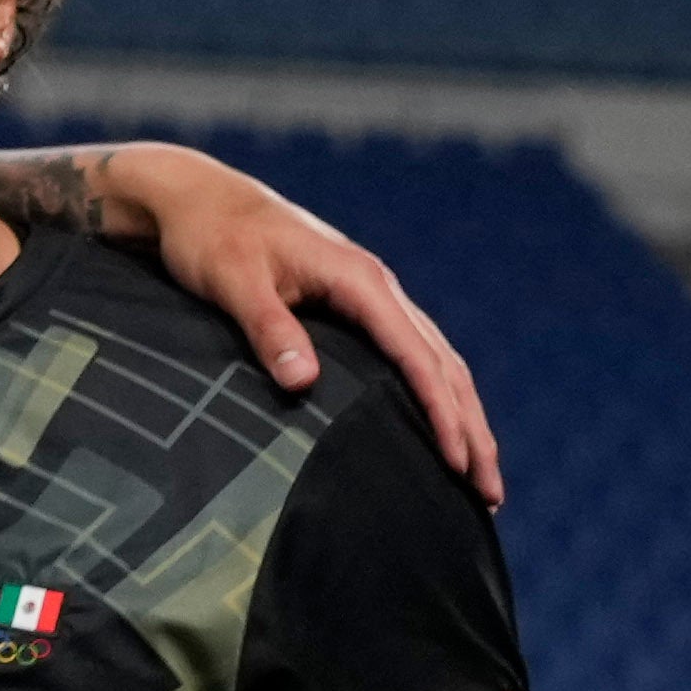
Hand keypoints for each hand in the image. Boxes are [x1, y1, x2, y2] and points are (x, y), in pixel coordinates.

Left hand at [98, 148, 498, 500]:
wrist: (200, 199)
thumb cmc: (212, 239)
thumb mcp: (234, 283)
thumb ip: (269, 331)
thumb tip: (303, 383)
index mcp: (361, 281)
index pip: (417, 356)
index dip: (440, 413)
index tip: (458, 462)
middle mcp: (379, 287)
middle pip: (444, 364)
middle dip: (470, 428)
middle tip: (490, 491)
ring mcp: (372, 296)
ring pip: (437, 360)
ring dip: (462, 415)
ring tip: (480, 474)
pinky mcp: (356, 305)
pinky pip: (412, 354)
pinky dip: (434, 393)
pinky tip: (440, 427)